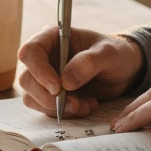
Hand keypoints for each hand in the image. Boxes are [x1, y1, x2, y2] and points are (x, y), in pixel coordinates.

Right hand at [17, 24, 143, 118]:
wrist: (124, 71)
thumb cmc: (116, 54)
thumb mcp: (109, 54)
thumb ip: (89, 62)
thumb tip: (65, 81)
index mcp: (53, 37)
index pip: (30, 51)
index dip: (39, 71)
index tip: (57, 87)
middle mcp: (44, 57)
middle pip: (26, 79)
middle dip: (48, 97)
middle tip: (74, 103)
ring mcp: (45, 77)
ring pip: (32, 97)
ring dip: (57, 107)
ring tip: (85, 105)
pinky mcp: (50, 95)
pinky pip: (45, 109)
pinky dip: (64, 113)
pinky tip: (86, 106)